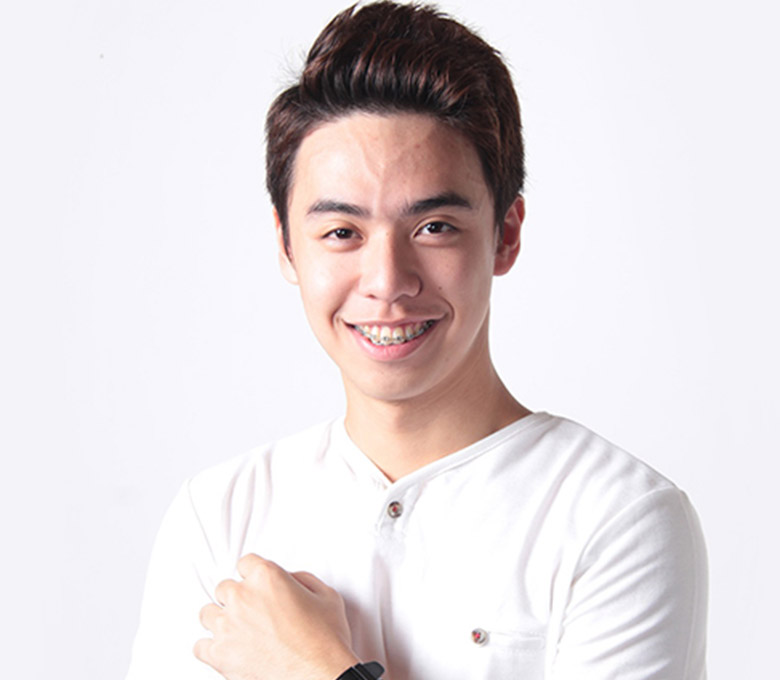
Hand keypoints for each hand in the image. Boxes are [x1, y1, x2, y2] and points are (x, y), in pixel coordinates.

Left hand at [194, 554, 359, 679]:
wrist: (321, 675)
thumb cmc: (325, 640)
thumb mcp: (326, 596)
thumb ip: (302, 579)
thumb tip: (289, 580)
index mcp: (266, 577)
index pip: (245, 563)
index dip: (254, 574)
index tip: (258, 585)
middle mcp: (242, 597)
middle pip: (224, 587)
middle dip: (238, 597)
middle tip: (253, 611)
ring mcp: (228, 626)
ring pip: (207, 613)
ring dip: (221, 619)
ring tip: (237, 630)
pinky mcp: (220, 655)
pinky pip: (200, 646)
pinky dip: (211, 648)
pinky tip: (227, 650)